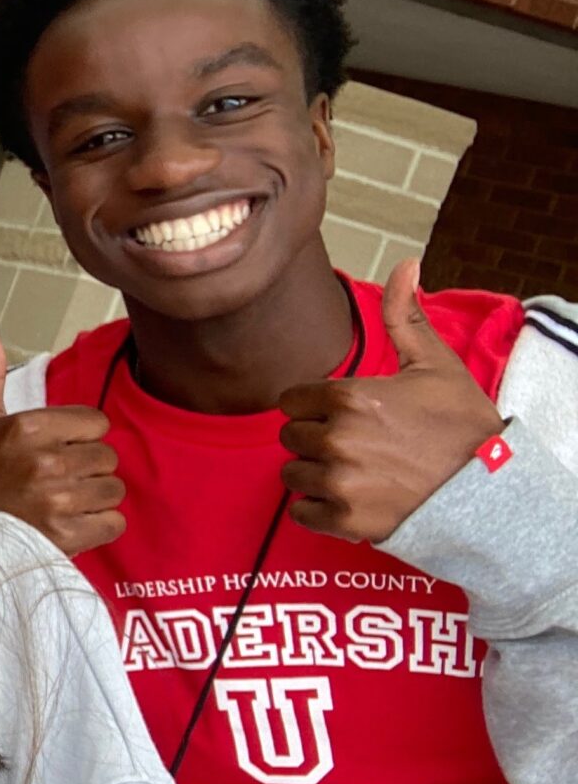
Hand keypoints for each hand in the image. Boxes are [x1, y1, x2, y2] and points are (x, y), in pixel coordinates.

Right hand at [0, 321, 125, 555]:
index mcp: (29, 427)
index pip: (96, 422)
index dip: (81, 434)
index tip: (59, 446)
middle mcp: (48, 462)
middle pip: (107, 456)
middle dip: (87, 465)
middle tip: (59, 475)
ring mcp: (58, 502)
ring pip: (112, 489)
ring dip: (94, 495)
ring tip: (65, 499)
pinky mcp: (66, 536)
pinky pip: (113, 523)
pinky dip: (99, 524)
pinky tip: (74, 521)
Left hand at [278, 259, 501, 542]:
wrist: (492, 490)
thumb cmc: (462, 426)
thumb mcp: (435, 365)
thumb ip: (405, 317)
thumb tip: (405, 263)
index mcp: (350, 397)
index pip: (292, 400)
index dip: (314, 407)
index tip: (341, 415)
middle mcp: (338, 438)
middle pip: (290, 436)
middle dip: (315, 439)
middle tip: (356, 445)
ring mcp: (339, 481)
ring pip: (293, 473)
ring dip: (315, 474)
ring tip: (357, 472)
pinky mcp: (344, 520)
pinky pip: (301, 512)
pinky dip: (320, 509)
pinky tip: (351, 499)